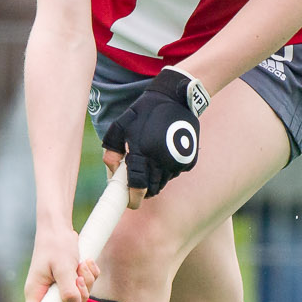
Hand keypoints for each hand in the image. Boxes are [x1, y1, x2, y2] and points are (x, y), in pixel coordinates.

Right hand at [24, 224, 98, 301]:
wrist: (59, 226)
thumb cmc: (55, 244)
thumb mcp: (63, 267)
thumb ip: (68, 290)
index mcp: (36, 293)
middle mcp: (46, 294)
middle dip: (80, 296)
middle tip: (80, 277)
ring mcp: (58, 288)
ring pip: (80, 299)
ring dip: (87, 283)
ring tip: (83, 264)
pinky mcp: (70, 280)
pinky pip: (85, 288)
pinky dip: (90, 276)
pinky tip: (86, 261)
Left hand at [100, 69, 201, 204]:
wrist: (175, 98)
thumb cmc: (144, 112)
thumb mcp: (121, 126)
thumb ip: (111, 151)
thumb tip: (112, 173)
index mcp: (143, 152)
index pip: (138, 186)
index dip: (133, 198)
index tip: (130, 203)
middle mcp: (162, 160)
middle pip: (152, 189)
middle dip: (144, 190)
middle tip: (137, 183)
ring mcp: (178, 161)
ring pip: (164, 182)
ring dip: (155, 179)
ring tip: (150, 162)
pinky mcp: (189, 160)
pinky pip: (175, 174)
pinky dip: (168, 170)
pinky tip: (164, 154)